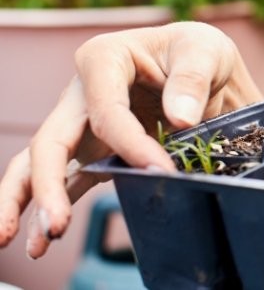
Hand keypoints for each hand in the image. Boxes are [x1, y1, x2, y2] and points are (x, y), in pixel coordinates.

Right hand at [0, 21, 262, 258]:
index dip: (131, 144)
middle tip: (56, 224)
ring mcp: (82, 125)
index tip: (162, 171)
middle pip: (51, 141)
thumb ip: (192, 79)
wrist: (204, 68)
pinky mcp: (92, 151)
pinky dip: (52, 207)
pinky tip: (39, 240)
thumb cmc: (197, 52)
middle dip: (47, 184)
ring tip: (30, 243)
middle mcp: (82, 94)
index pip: (107, 111)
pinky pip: (66, 179)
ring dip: (30, 202)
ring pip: (42, 164)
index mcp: (104, 59)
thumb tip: (181, 117)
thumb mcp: (204, 51)